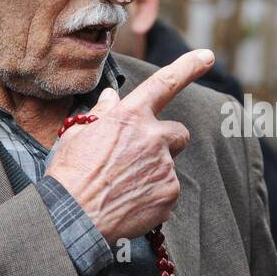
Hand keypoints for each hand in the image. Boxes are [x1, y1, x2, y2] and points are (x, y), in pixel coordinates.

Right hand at [45, 49, 214, 243]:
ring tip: (123, 188)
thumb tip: (111, 98)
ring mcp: (164, 167)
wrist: (73, 219)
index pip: (164, 83)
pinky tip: (129, 204)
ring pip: (169, 166)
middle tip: (140, 159)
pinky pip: (168, 192)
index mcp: (129, 117)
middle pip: (178, 133)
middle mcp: (153, 137)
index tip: (207, 56)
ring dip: (153, 173)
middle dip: (166, 142)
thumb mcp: (77, 136)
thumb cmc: (69, 176)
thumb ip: (101, 115)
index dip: (188, 67)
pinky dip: (153, 198)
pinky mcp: (169, 194)